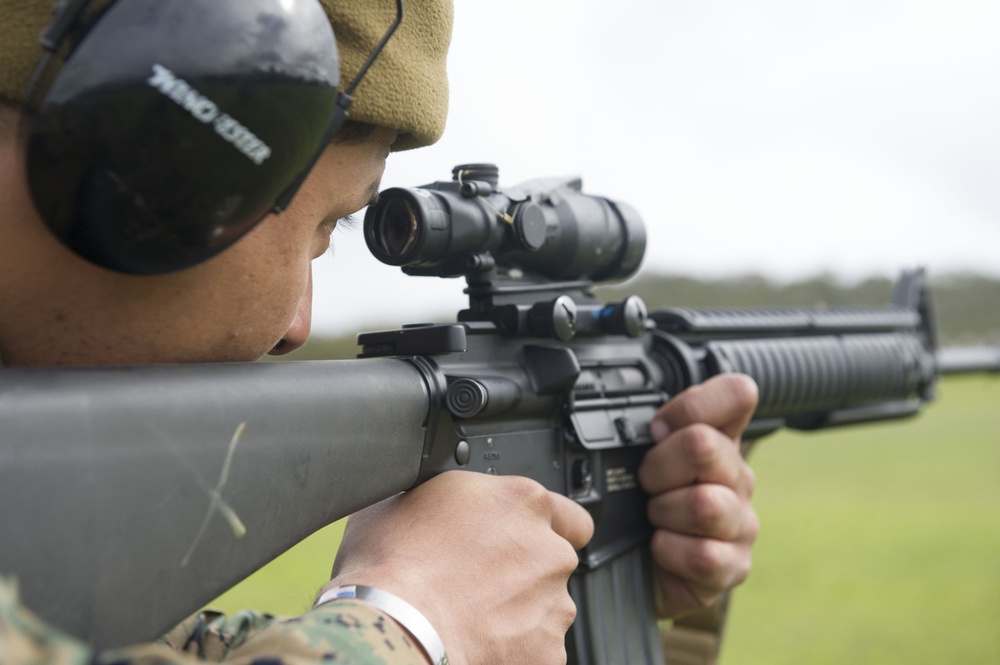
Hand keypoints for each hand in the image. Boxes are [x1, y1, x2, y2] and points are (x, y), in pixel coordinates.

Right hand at [324, 471, 594, 664]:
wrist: (393, 630)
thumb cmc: (391, 567)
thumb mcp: (408, 498)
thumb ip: (447, 497)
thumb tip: (432, 501)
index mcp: (521, 502)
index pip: (567, 514)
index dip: (543, 529)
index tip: (523, 541)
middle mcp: (549, 551)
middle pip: (551, 564)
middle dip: (523, 574)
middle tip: (476, 583)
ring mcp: (552, 606)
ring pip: (544, 609)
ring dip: (517, 614)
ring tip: (467, 618)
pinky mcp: (547, 654)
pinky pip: (534, 650)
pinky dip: (511, 650)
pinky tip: (472, 643)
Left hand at [638, 373, 759, 618]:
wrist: (636, 569)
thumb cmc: (638, 507)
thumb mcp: (636, 460)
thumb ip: (645, 431)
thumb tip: (652, 423)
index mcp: (719, 440)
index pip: (737, 394)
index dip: (691, 406)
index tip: (658, 428)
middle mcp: (737, 476)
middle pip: (702, 445)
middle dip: (658, 467)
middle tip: (646, 485)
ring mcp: (741, 522)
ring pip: (704, 504)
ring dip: (663, 512)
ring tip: (654, 520)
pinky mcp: (734, 565)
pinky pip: (702, 554)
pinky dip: (669, 552)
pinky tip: (660, 548)